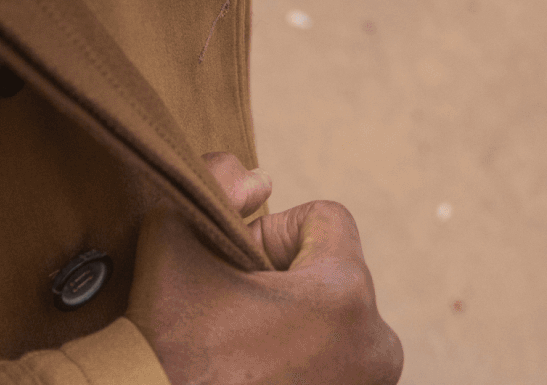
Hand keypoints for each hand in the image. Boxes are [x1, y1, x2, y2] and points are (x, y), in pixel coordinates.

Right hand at [127, 174, 402, 384]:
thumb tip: (260, 181)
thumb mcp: (177, 241)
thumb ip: (217, 183)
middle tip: (235, 312)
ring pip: (332, 320)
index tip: (237, 269)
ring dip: (292, 322)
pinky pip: (332, 362)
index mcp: (346, 295)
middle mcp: (376, 347)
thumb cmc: (171, 349)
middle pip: (331, 273)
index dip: (271, 232)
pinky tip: (254, 372)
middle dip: (284, 280)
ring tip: (243, 346)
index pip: (326, 219)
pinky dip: (299, 360)